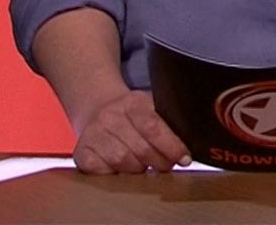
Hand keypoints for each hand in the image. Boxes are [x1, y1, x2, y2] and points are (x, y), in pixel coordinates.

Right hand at [72, 89, 191, 174]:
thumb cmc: (132, 114)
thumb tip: (193, 140)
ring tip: (145, 166)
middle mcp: (109, 117)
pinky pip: (104, 171)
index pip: (154, 127)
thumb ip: (169, 121)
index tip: (184, 159)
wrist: (97, 108)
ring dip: (139, 169)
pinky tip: (123, 168)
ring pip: (123, 162)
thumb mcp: (150, 107)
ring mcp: (93, 135)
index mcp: (132, 103)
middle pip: (141, 149)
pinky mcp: (82, 153)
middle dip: (160, 162)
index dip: (172, 147)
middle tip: (166, 166)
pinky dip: (117, 174)